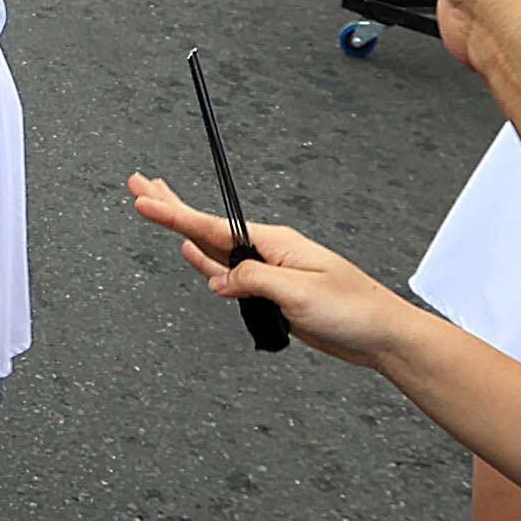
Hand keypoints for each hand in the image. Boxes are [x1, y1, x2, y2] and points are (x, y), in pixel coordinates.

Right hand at [121, 175, 422, 367]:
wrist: (381, 335)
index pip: (214, 225)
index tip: (145, 198)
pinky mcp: (272, 294)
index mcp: (276, 242)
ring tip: (157, 209)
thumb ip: (252, 281)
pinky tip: (192, 253)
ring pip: (215, 249)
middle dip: (172, 206)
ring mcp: (269, 272)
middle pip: (208, 226)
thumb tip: (219, 280)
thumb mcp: (298, 292)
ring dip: (183, 231)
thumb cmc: (354, 309)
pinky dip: (206, 265)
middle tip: (140, 185)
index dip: (174, 212)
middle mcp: (269, 252)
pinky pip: (230, 277)